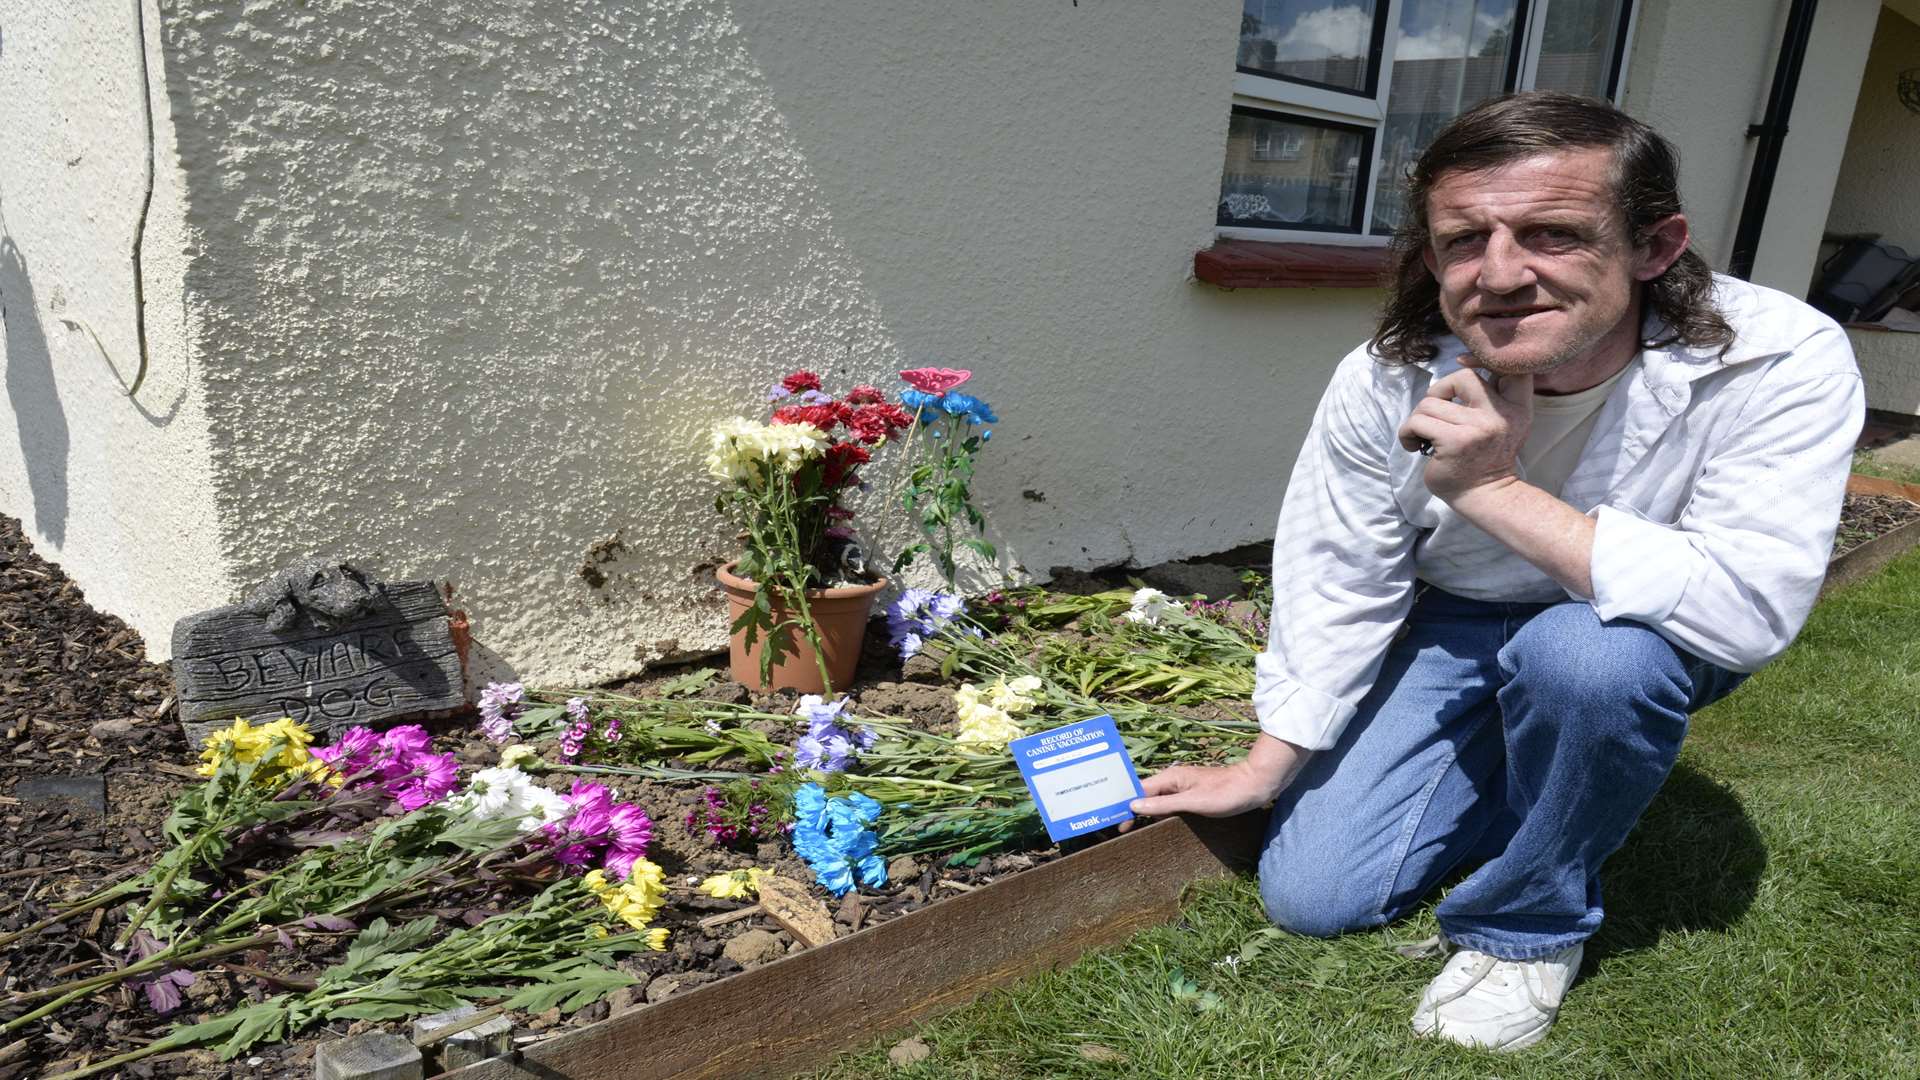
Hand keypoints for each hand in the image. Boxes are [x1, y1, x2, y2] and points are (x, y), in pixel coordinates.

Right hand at [1127, 730, 1308, 823]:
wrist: (1255, 785)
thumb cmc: (1226, 793)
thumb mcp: (1192, 802)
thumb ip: (1163, 805)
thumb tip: (1133, 806)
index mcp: (1170, 778)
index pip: (1138, 792)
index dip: (1125, 807)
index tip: (1117, 824)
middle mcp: (1173, 780)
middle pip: (1144, 795)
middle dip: (1130, 809)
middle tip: (1119, 828)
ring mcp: (1182, 787)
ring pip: (1155, 800)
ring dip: (1143, 812)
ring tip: (1130, 828)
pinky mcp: (1192, 794)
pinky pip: (1168, 804)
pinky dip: (1158, 813)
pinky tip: (1156, 824)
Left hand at [1396, 369, 1533, 500]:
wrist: (1485, 496)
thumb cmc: (1486, 458)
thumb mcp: (1504, 423)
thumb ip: (1494, 396)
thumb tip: (1464, 363)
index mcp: (1517, 407)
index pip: (1510, 368)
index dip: (1483, 359)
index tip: (1463, 363)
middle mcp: (1502, 414)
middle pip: (1463, 376)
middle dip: (1439, 390)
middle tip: (1435, 412)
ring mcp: (1479, 427)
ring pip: (1431, 402)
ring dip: (1419, 419)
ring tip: (1423, 436)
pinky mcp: (1455, 441)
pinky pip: (1417, 422)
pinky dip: (1408, 433)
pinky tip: (1415, 446)